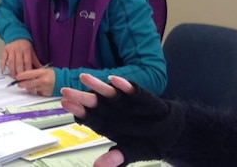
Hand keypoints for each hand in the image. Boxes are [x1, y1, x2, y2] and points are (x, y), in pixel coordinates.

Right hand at [1, 39, 40, 76]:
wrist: (16, 34)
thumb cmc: (25, 44)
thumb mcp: (32, 51)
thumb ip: (35, 60)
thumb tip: (42, 69)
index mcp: (26, 50)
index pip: (27, 62)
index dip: (28, 71)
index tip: (28, 78)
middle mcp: (18, 50)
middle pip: (19, 63)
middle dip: (20, 72)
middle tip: (20, 80)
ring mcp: (11, 50)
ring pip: (11, 62)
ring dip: (12, 70)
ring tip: (14, 77)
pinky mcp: (5, 50)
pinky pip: (3, 58)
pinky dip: (3, 65)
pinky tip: (3, 70)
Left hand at [11, 65, 54, 95]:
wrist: (64, 81)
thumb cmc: (54, 74)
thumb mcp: (45, 69)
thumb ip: (35, 71)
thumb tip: (25, 74)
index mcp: (42, 73)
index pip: (28, 74)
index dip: (20, 76)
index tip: (17, 77)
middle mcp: (43, 81)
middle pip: (27, 83)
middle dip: (21, 84)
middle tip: (18, 83)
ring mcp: (44, 88)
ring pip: (31, 89)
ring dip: (27, 88)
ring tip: (26, 85)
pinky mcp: (45, 94)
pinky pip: (37, 93)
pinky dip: (34, 91)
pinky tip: (34, 88)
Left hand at [61, 74, 178, 166]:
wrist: (169, 133)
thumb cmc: (145, 141)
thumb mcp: (129, 153)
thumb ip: (115, 158)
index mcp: (106, 124)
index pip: (89, 117)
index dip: (78, 111)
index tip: (66, 104)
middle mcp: (112, 110)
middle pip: (94, 103)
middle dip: (80, 97)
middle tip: (66, 91)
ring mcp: (124, 102)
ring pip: (108, 93)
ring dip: (97, 85)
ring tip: (84, 78)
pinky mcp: (139, 97)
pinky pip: (131, 90)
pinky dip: (123, 85)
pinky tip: (114, 80)